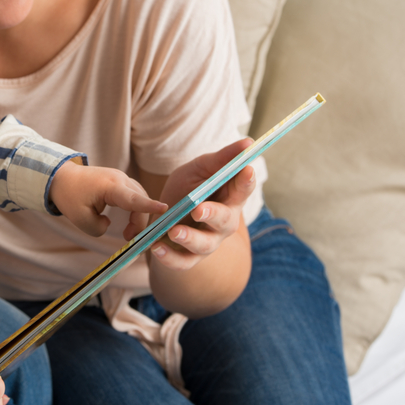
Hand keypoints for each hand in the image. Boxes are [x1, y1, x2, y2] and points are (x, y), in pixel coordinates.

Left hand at [49, 162, 166, 236]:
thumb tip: (109, 224)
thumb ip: (98, 228)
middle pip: (141, 200)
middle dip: (141, 222)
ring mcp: (121, 178)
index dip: (149, 205)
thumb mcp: (80, 219)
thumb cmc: (69, 196)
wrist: (62, 177)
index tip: (165, 208)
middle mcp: (119, 179)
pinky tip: (129, 223)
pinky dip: (136, 210)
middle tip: (128, 239)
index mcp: (109, 187)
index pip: (133, 198)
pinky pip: (136, 196)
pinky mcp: (121, 182)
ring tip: (127, 234)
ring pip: (140, 198)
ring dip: (139, 217)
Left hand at [128, 138, 254, 271]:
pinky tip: (156, 248)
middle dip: (213, 214)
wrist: (166, 215)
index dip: (245, 181)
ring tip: (173, 231)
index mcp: (230, 198)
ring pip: (204, 245)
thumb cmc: (188, 188)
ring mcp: (207, 242)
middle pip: (225, 221)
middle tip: (198, 209)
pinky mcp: (189, 257)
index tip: (246, 170)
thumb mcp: (200, 169)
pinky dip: (169, 258)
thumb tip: (248, 142)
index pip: (243, 190)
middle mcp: (223, 223)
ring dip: (189, 238)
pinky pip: (182, 262)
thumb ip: (221, 159)